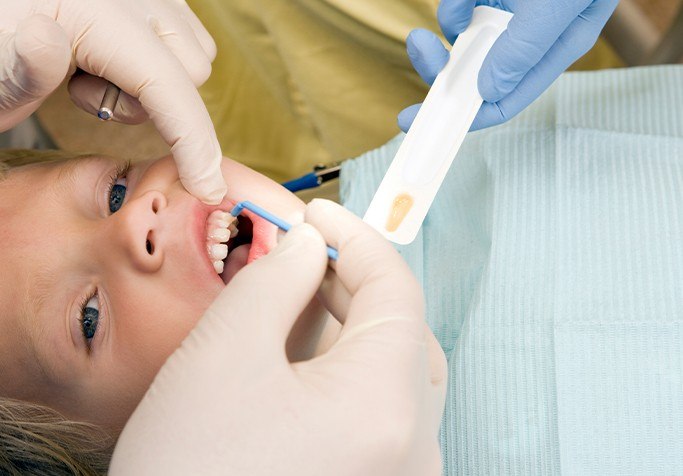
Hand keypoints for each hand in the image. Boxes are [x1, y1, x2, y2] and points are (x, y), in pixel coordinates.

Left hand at [0, 0, 225, 203]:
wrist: (0, 23)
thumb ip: (19, 67)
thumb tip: (46, 40)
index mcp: (91, 8)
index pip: (166, 84)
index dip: (194, 145)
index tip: (207, 190)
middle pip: (192, 70)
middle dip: (154, 103)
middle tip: (82, 93)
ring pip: (196, 54)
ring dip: (158, 83)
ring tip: (90, 72)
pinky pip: (187, 35)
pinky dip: (162, 62)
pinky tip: (110, 58)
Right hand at [109, 199, 446, 475]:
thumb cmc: (187, 469)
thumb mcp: (224, 353)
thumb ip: (276, 280)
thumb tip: (307, 244)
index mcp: (385, 407)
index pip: (397, 294)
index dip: (357, 240)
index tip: (317, 215)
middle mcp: (411, 446)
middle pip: (402, 333)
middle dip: (355, 282)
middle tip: (305, 253)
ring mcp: (399, 472)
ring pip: (392, 371)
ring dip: (350, 324)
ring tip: (297, 297)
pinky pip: (378, 408)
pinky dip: (347, 368)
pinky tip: (302, 352)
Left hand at [398, 0, 617, 131]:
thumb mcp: (559, 5)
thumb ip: (526, 47)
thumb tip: (488, 91)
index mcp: (552, 49)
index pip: (506, 98)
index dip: (465, 114)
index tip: (423, 118)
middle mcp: (529, 34)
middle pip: (475, 69)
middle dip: (444, 62)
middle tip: (421, 45)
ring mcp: (510, 7)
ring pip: (464, 31)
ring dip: (452, 17)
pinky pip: (464, 2)